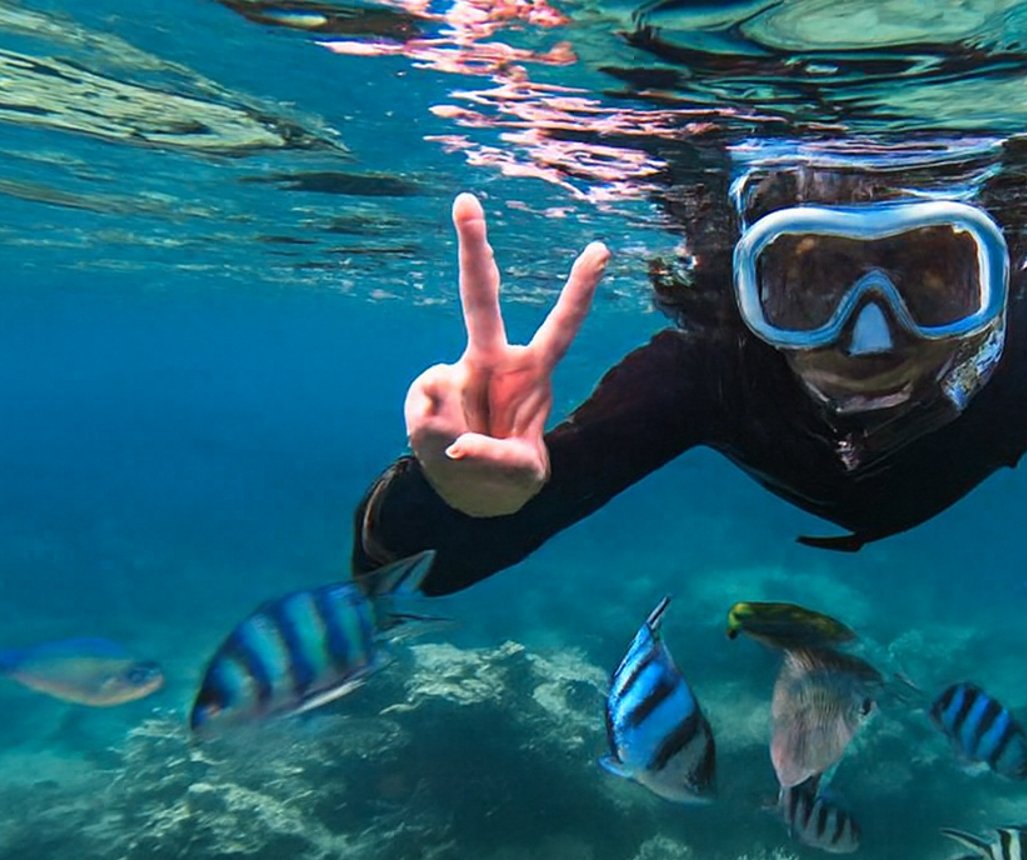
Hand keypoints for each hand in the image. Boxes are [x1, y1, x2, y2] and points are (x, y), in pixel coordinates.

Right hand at [406, 193, 609, 516]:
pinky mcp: (426, 395)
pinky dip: (439, 442)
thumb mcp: (517, 475)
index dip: (580, 290)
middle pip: (480, 301)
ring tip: (466, 457)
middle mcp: (493, 360)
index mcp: (532, 371)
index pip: (560, 326)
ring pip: (438, 386)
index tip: (600, 249)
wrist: (470, 491)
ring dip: (450, 436)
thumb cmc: (505, 472)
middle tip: (466, 200)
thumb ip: (491, 456)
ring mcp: (455, 375)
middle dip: (474, 250)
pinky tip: (448, 449)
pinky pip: (429, 419)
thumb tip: (447, 419)